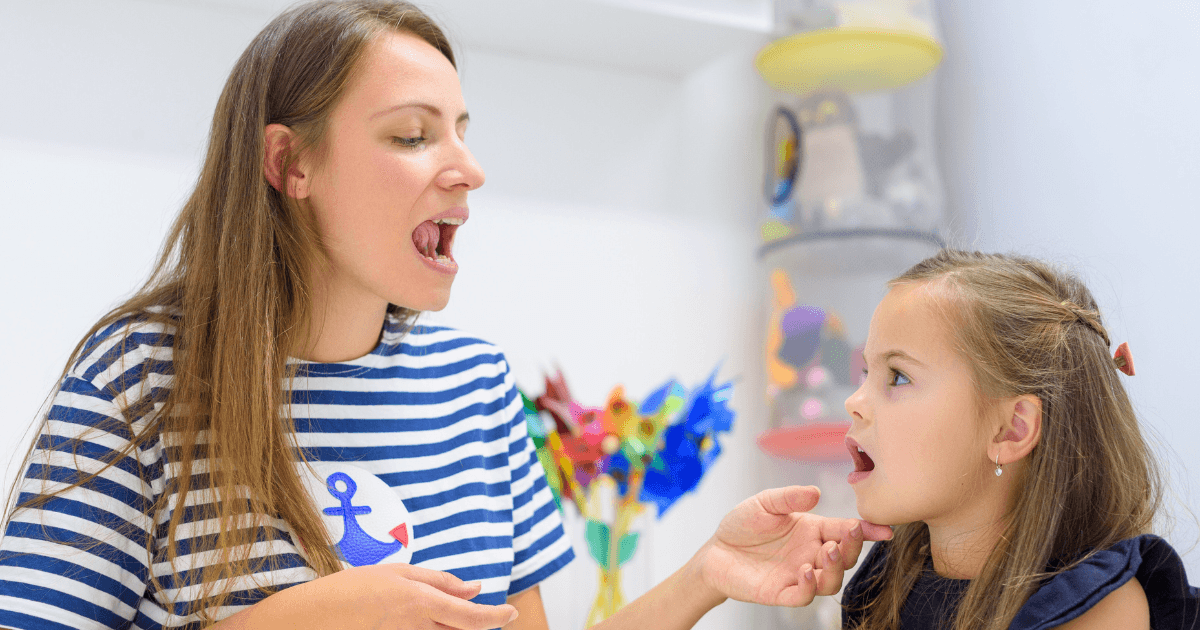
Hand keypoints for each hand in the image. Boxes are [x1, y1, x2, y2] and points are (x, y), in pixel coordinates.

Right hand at [250, 562, 519, 629]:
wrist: (308, 620)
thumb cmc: (348, 590)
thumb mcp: (396, 573)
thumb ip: (437, 580)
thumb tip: (473, 588)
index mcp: (420, 602)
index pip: (471, 617)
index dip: (496, 617)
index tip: (511, 614)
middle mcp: (417, 626)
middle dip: (483, 624)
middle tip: (500, 614)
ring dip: (455, 626)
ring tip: (458, 613)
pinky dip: (435, 628)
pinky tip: (431, 620)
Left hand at [695, 485, 891, 607]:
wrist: (716, 550)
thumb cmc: (743, 524)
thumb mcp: (765, 502)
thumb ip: (790, 498)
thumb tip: (817, 492)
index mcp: (813, 530)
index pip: (846, 531)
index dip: (867, 531)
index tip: (885, 530)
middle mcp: (811, 554)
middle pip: (846, 558)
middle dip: (852, 549)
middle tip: (844, 538)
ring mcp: (799, 575)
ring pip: (832, 581)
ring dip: (836, 568)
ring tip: (827, 552)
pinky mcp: (781, 592)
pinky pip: (804, 596)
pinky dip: (810, 586)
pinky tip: (806, 571)